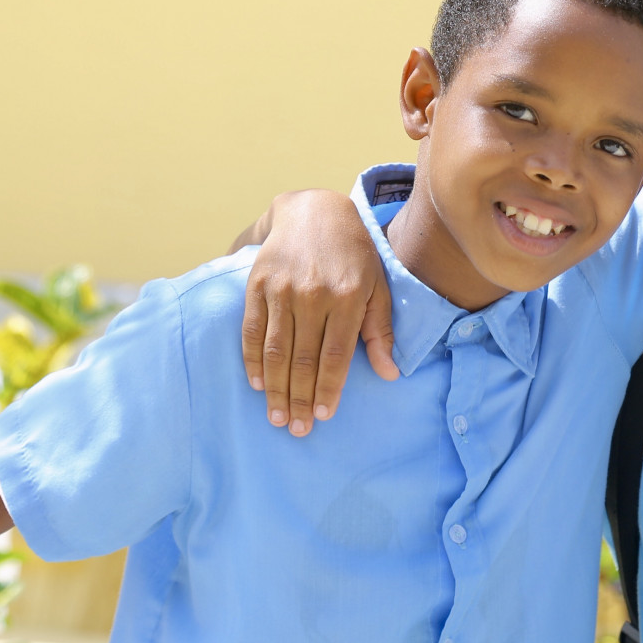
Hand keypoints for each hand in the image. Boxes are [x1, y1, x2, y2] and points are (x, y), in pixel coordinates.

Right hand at [239, 189, 398, 435]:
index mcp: (348, 296)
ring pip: (276, 351)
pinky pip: (253, 331)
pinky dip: (253, 360)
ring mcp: (282, 290)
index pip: (336, 355)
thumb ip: (380, 330)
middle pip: (303, 359)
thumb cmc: (353, 255)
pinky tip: (258, 384)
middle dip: (300, 399)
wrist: (314, 211)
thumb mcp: (377, 286)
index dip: (328, 389)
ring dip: (276, 389)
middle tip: (297, 430)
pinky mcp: (258, 285)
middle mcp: (313, 294)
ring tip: (277, 417)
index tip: (324, 416)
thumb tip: (390, 373)